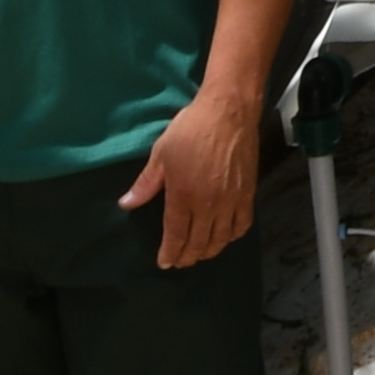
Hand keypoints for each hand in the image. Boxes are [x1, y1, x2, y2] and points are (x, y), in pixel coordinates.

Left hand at [119, 83, 261, 268]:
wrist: (228, 111)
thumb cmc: (190, 129)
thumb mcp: (161, 153)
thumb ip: (146, 183)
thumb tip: (126, 204)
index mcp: (183, 195)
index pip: (176, 235)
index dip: (170, 253)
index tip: (164, 262)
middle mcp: (208, 204)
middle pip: (199, 242)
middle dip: (187, 257)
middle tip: (180, 261)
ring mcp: (231, 200)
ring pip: (221, 238)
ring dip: (209, 250)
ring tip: (200, 253)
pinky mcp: (248, 193)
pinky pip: (242, 224)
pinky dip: (232, 236)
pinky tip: (225, 236)